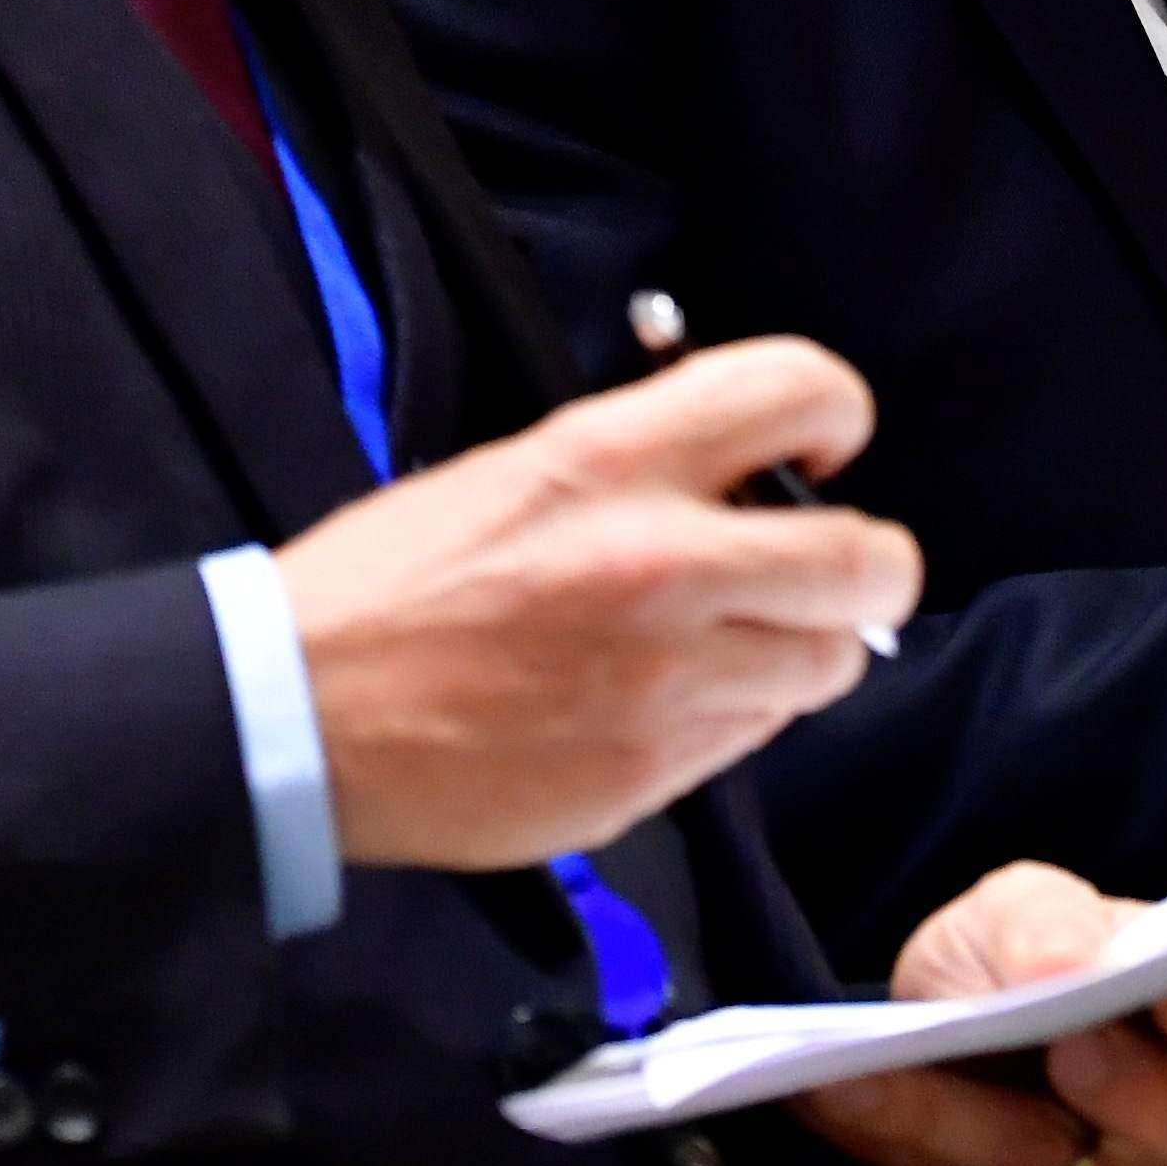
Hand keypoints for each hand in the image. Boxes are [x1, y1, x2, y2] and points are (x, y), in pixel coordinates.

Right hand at [276, 340, 921, 869]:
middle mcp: (662, 566)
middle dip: (867, 568)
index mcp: (616, 463)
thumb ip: (646, 468)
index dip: (836, 413)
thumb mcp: (523, 471)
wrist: (298, 716)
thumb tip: (748, 483)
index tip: (819, 448)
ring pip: (827, 665)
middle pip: (869, 562)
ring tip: (730, 646)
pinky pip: (751, 738)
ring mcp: (665, 682)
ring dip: (798, 649)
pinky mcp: (650, 776)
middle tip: (829, 571)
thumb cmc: (395, 582)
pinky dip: (732, 717)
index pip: (802, 389)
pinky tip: (659, 704)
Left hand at [798, 864, 1166, 1165]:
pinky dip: (899, 1148)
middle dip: (1140, 1096)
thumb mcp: (1018, 914)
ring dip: (959, 1124)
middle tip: (1069, 1051)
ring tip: (867, 1072)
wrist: (949, 1070)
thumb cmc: (1010, 971)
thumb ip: (1044, 919)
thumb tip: (1068, 960)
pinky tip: (836, 1096)